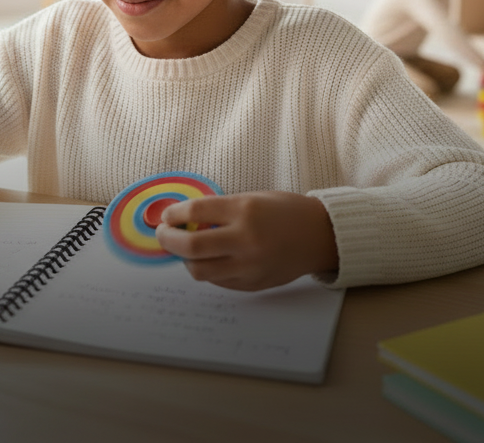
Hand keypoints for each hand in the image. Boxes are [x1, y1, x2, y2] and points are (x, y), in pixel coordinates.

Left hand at [155, 191, 337, 291]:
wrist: (320, 236)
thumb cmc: (285, 211)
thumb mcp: (251, 199)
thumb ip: (219, 211)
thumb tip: (184, 222)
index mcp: (244, 211)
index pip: (194, 212)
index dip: (173, 214)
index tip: (167, 215)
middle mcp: (245, 240)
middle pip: (190, 246)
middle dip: (167, 240)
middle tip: (163, 234)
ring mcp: (249, 266)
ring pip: (199, 271)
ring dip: (185, 260)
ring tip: (185, 250)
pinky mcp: (253, 284)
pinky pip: (217, 281)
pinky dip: (206, 270)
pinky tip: (209, 259)